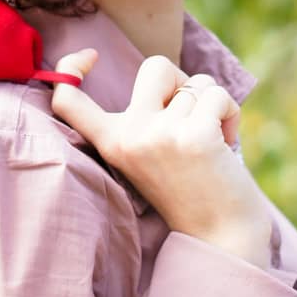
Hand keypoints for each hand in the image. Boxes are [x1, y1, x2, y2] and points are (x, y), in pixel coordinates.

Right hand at [48, 47, 270, 259]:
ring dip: (212, 107)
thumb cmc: (192, 193)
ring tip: (212, 143)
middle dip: (183, 80)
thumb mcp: (149, 152)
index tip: (91, 56)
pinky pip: (217, 95)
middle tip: (192, 116)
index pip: (66, 100)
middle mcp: (128, 136)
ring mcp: (159, 135)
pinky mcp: (194, 136)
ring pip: (198, 83)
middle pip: (154, 66)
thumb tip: (168, 72)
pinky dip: (230, 114)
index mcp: (111, 143)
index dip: (69, 66)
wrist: (221, 240)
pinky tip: (226, 145)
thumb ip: (146, 117)